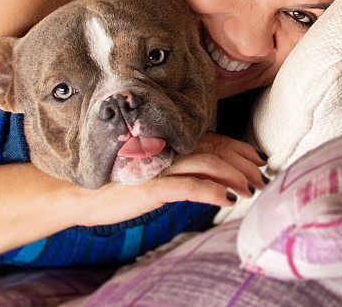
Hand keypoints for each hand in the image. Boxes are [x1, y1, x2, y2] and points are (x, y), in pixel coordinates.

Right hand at [75, 133, 266, 226]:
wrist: (79, 194)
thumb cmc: (116, 183)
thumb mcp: (152, 171)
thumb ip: (176, 167)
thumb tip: (207, 176)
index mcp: (170, 143)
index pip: (214, 141)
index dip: (240, 149)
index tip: (259, 159)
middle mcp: (169, 149)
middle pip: (218, 151)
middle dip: (245, 164)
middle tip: (262, 177)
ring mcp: (161, 166)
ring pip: (210, 165)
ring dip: (236, 177)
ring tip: (251, 190)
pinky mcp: (153, 186)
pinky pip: (190, 187)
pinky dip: (213, 193)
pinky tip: (227, 200)